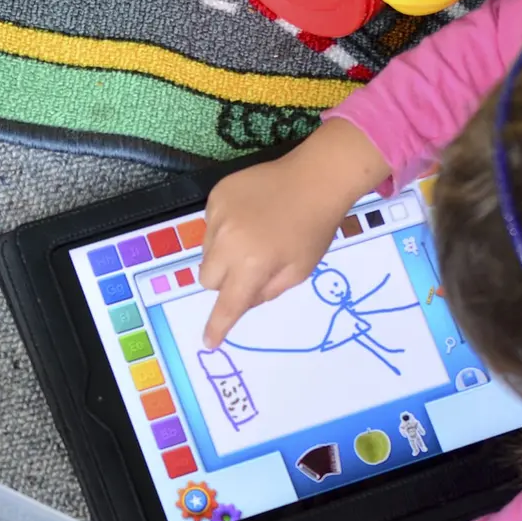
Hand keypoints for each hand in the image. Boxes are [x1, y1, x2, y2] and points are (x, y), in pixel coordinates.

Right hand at [198, 121, 389, 347]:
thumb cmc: (314, 228)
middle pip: (207, 279)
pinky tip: (249, 215)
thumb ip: (267, 291)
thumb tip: (241, 299)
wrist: (315, 178)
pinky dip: (224, 228)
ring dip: (223, 253)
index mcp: (252, 265)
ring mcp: (218, 216)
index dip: (218, 326)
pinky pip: (210, 224)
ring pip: (206, 251)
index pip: (228, 305)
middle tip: (250, 267)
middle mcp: (227, 243)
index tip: (209, 342)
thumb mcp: (299, 271)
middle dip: (223, 281)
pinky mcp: (216, 196)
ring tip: (253, 235)